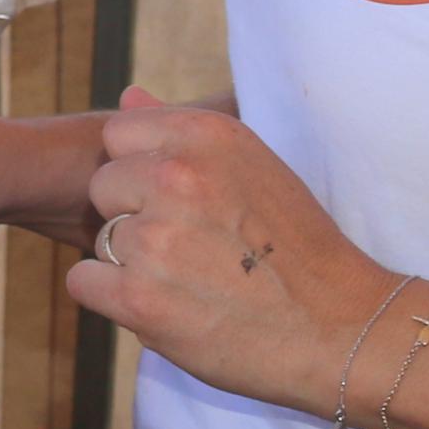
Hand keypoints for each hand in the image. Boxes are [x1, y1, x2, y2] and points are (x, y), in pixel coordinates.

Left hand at [63, 90, 393, 413]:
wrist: (343, 332)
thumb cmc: (301, 250)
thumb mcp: (256, 167)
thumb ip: (183, 131)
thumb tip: (128, 96)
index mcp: (206, 136)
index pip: (119, 134)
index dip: (142, 170)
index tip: (181, 201)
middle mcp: (176, 177)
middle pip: (103, 185)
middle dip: (134, 215)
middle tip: (190, 248)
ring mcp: (156, 238)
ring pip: (100, 239)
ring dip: (132, 263)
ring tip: (191, 282)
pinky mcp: (141, 298)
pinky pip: (85, 283)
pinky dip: (114, 300)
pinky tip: (165, 307)